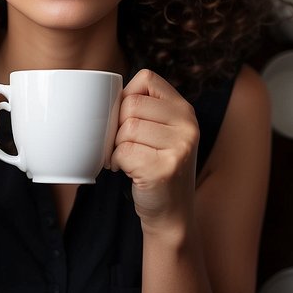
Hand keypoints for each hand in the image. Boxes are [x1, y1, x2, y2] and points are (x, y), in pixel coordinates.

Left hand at [111, 69, 199, 235]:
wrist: (171, 213)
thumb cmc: (157, 166)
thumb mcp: (162, 131)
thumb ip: (146, 108)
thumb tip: (104, 92)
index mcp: (185, 110)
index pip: (146, 78)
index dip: (127, 96)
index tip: (127, 118)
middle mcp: (188, 125)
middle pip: (131, 104)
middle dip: (118, 126)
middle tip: (125, 145)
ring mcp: (180, 147)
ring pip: (126, 129)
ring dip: (117, 146)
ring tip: (129, 159)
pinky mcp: (165, 169)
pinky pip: (123, 152)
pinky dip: (118, 162)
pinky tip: (129, 171)